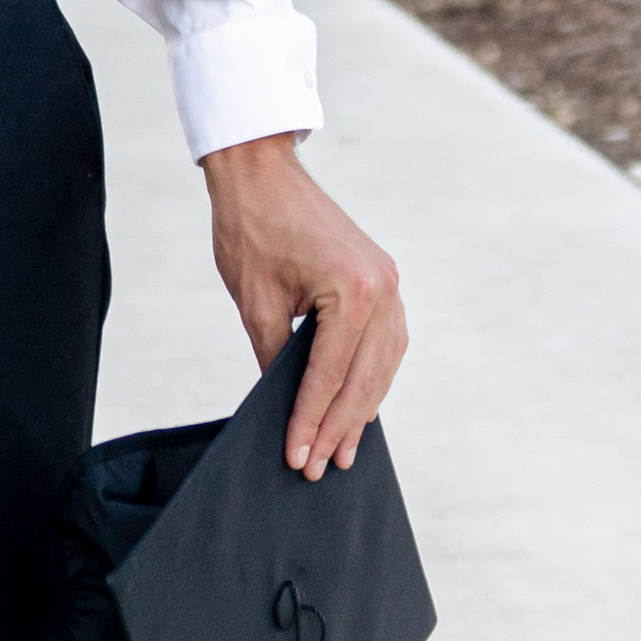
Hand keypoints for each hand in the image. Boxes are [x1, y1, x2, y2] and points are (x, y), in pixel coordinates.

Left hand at [200, 134, 405, 481]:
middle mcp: (383, 289)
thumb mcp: (256, 303)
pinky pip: (386, 343)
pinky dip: (371, 377)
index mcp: (352, 290)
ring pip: (383, 366)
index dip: (311, 422)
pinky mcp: (383, 279)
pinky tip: (357, 405)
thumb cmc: (251, 229)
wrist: (261, 172)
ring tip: (343, 451)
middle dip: (339, 428)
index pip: (329, 376)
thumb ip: (275, 358)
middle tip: (320, 469)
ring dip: (361, 410)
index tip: (297, 458)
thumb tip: (284, 408)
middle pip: (364, 379)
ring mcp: (389, 283)